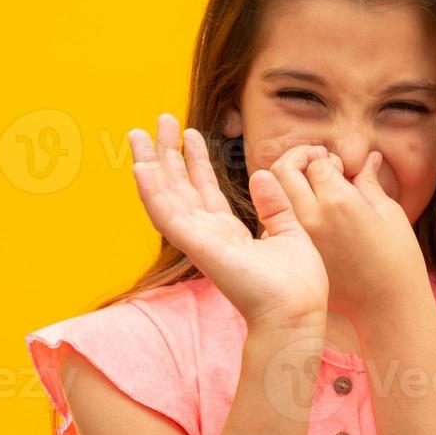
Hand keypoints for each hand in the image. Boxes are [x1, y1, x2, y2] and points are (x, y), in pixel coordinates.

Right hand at [128, 113, 329, 328]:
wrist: (296, 312)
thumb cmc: (296, 285)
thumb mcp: (289, 232)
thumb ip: (274, 205)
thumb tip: (262, 175)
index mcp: (227, 233)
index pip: (203, 190)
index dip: (194, 161)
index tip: (189, 133)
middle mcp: (207, 235)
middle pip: (178, 188)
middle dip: (167, 154)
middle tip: (159, 121)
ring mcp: (199, 241)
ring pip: (164, 197)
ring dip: (150, 165)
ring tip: (139, 134)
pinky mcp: (198, 246)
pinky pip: (167, 215)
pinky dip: (152, 191)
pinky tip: (142, 167)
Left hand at [279, 149, 430, 326]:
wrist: (386, 307)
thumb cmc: (398, 258)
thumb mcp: (389, 213)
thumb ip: (370, 183)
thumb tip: (368, 159)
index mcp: (338, 200)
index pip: (316, 163)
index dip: (327, 160)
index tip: (338, 167)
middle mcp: (312, 216)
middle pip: (284, 171)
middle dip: (298, 161)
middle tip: (314, 165)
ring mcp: (300, 236)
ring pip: (275, 196)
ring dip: (288, 184)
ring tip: (310, 188)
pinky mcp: (297, 254)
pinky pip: (277, 223)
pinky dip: (286, 210)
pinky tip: (309, 214)